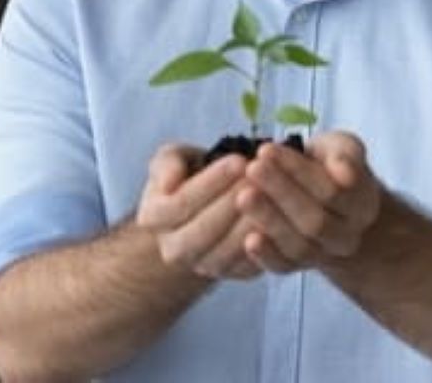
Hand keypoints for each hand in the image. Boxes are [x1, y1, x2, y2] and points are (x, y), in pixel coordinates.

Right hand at [136, 144, 260, 279]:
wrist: (208, 207)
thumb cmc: (191, 176)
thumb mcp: (173, 159)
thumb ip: (167, 164)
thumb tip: (169, 183)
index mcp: (153, 217)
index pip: (180, 203)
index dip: (212, 182)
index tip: (239, 160)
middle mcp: (173, 249)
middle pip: (202, 231)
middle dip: (232, 202)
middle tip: (258, 177)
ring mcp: (202, 265)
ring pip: (226, 251)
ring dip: (249, 223)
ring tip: (271, 194)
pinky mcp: (232, 273)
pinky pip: (247, 264)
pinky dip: (264, 243)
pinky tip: (278, 217)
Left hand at [236, 131, 381, 273]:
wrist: (325, 200)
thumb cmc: (328, 166)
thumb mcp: (342, 149)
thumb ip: (345, 155)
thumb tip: (344, 173)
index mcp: (362, 205)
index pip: (332, 191)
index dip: (298, 171)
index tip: (266, 149)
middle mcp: (347, 236)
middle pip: (316, 222)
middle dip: (280, 192)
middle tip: (253, 168)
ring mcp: (323, 255)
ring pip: (299, 246)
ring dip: (269, 220)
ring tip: (243, 195)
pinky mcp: (298, 266)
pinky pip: (284, 267)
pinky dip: (266, 255)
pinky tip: (248, 239)